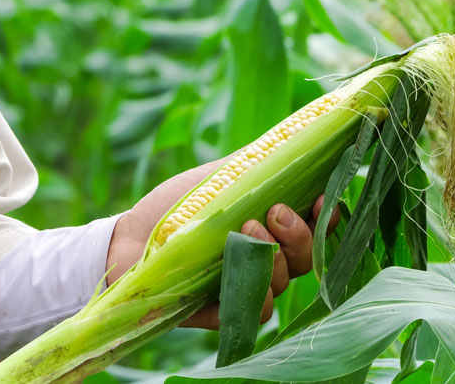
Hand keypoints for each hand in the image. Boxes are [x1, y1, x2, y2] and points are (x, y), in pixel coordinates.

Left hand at [105, 160, 340, 329]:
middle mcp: (266, 261)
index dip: (326, 217)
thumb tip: (293, 140)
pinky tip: (237, 277)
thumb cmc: (174, 207)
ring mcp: (247, 288)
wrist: (128, 239)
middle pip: (306, 258)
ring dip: (274, 258)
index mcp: (271, 228)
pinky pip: (255, 313)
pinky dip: (253, 296)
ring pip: (284, 284)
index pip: (315, 228)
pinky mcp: (224, 314)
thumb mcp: (215, 178)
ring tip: (245, 230)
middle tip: (275, 211)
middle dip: (299, 234)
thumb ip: (253, 166)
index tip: (323, 198)